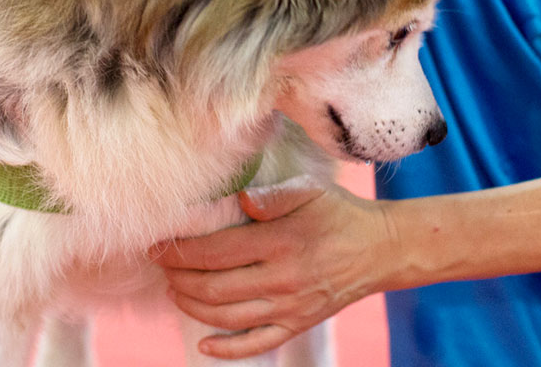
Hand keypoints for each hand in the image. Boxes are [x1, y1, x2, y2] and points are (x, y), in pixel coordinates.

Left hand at [151, 175, 404, 358]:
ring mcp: (291, 307)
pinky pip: (257, 344)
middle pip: (215, 288)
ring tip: (176, 293)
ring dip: (193, 307)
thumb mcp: (310, 192)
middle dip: (179, 280)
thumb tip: (239, 199)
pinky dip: (227, 349)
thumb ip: (272, 196)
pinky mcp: (298, 324)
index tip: (159, 247)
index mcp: (281, 242)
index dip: (181, 252)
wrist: (381, 249)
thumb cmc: (339, 214)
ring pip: (228, 317)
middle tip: (164, 269)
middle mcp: (284, 279)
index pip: (216, 251)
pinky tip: (203, 344)